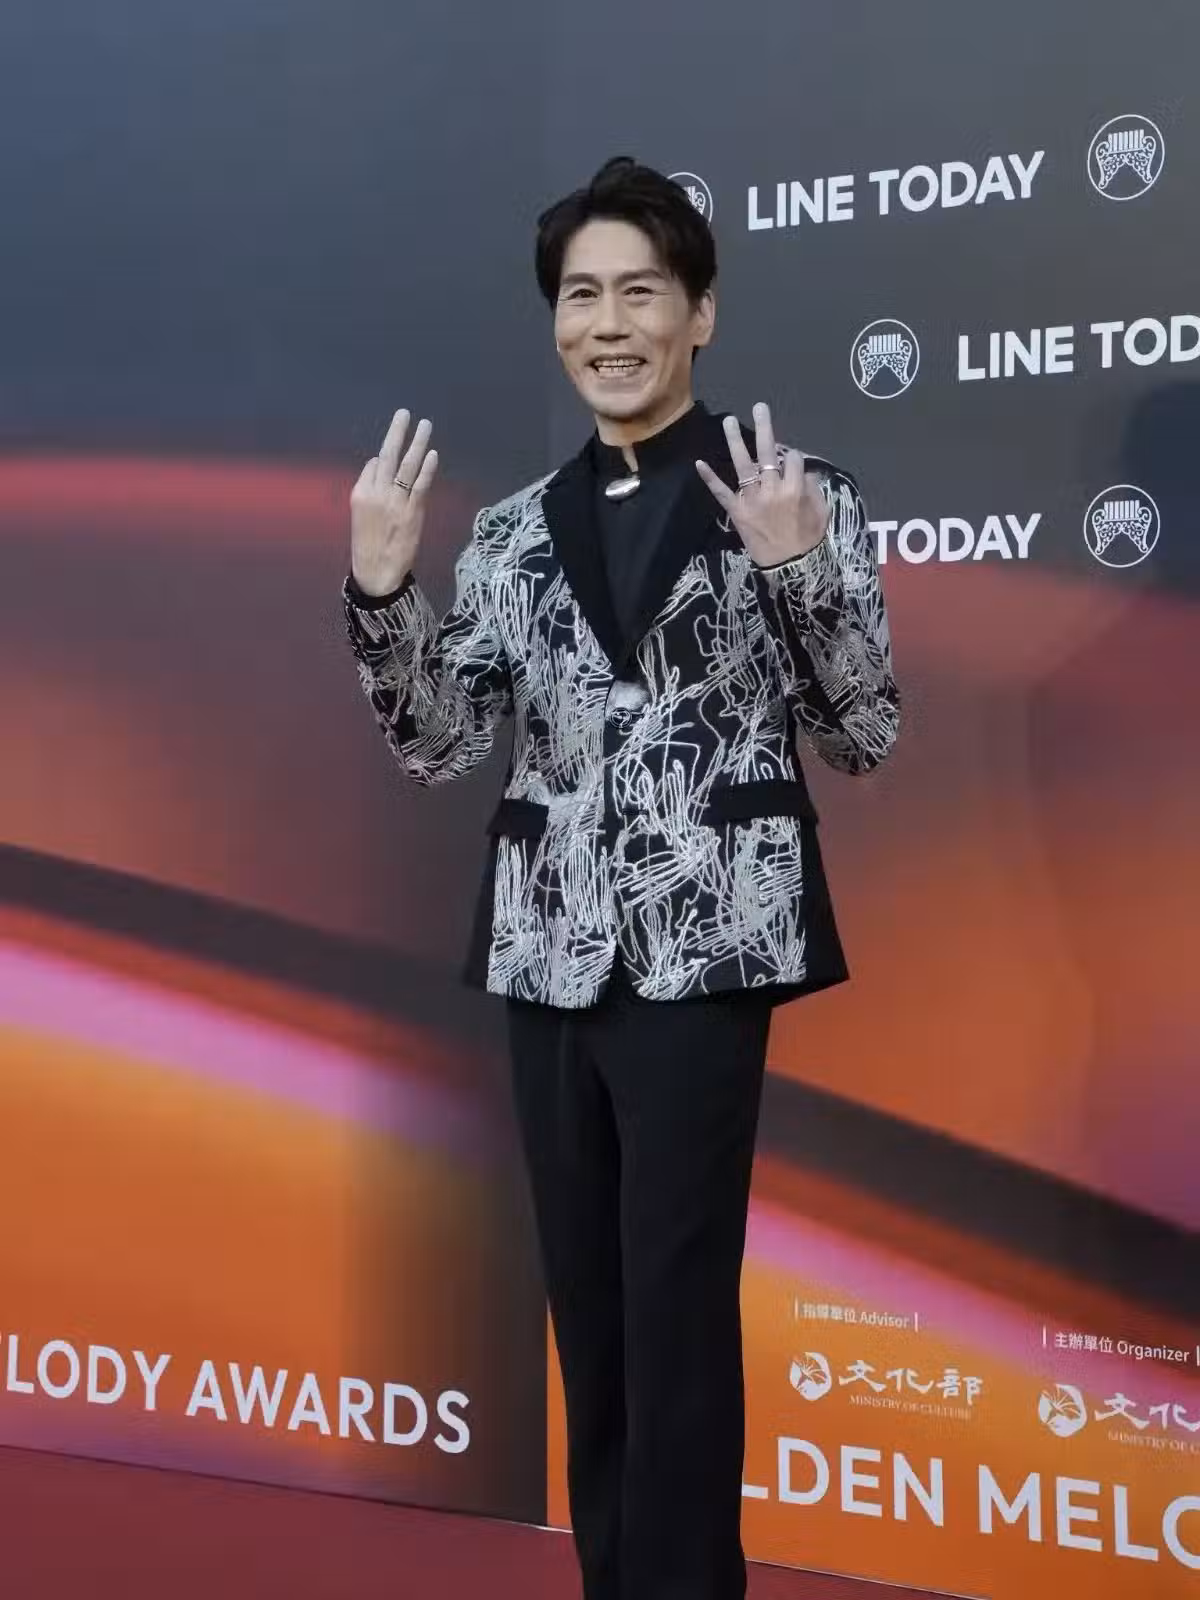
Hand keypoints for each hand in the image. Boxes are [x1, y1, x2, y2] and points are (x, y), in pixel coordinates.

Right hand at [349, 409, 439, 595]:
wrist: (377, 573)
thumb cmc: (368, 545)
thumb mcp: (360, 515)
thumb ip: (369, 490)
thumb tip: (378, 465)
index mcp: (360, 494)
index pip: (374, 466)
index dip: (383, 461)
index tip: (390, 457)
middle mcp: (376, 494)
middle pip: (388, 456)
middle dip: (397, 432)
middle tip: (404, 413)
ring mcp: (395, 502)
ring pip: (406, 466)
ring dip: (416, 442)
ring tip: (424, 425)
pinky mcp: (412, 512)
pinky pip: (420, 485)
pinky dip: (426, 468)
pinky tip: (431, 453)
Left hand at [695, 402, 829, 565]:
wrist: (791, 568)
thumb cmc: (808, 540)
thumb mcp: (821, 512)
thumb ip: (814, 488)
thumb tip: (805, 471)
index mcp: (795, 488)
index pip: (793, 459)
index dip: (793, 457)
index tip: (790, 461)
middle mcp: (772, 489)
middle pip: (768, 452)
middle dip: (765, 427)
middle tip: (759, 407)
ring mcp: (752, 500)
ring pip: (743, 465)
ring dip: (735, 441)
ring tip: (729, 421)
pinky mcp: (736, 512)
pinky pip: (721, 493)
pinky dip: (710, 478)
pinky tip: (700, 463)